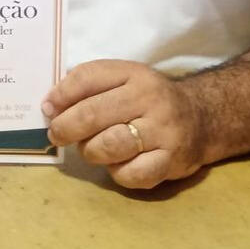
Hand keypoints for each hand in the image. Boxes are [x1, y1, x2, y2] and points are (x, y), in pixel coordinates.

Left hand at [43, 60, 208, 188]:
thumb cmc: (148, 99)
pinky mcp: (171, 161)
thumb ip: (87, 86)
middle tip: (56, 135)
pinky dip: (116, 172)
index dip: (60, 94)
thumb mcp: (122, 79)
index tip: (47, 108)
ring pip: (109, 146)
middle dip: (65, 127)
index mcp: (133, 74)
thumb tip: (50, 106)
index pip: (87, 78)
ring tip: (90, 148)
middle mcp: (149, 99)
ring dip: (90, 151)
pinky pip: (131, 174)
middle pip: (93, 114)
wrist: (202, 117)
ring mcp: (163, 131)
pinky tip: (117, 164)